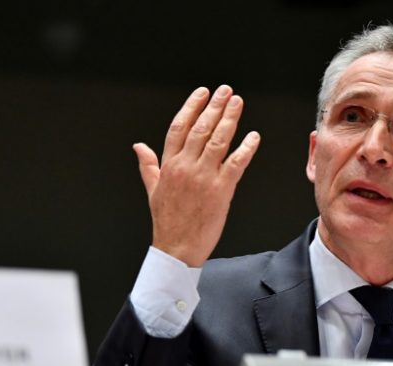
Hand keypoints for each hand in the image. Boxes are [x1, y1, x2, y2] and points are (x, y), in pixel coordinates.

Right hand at [133, 85, 259, 266]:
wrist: (177, 248)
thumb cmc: (167, 221)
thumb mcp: (153, 190)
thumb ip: (149, 165)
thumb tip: (139, 146)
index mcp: (169, 165)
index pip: (179, 127)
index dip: (192, 107)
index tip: (202, 92)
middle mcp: (185, 167)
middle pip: (201, 128)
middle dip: (214, 106)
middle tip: (226, 91)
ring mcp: (204, 177)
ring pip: (218, 141)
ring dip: (230, 119)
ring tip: (237, 103)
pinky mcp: (221, 190)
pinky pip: (236, 163)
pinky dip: (246, 148)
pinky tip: (254, 137)